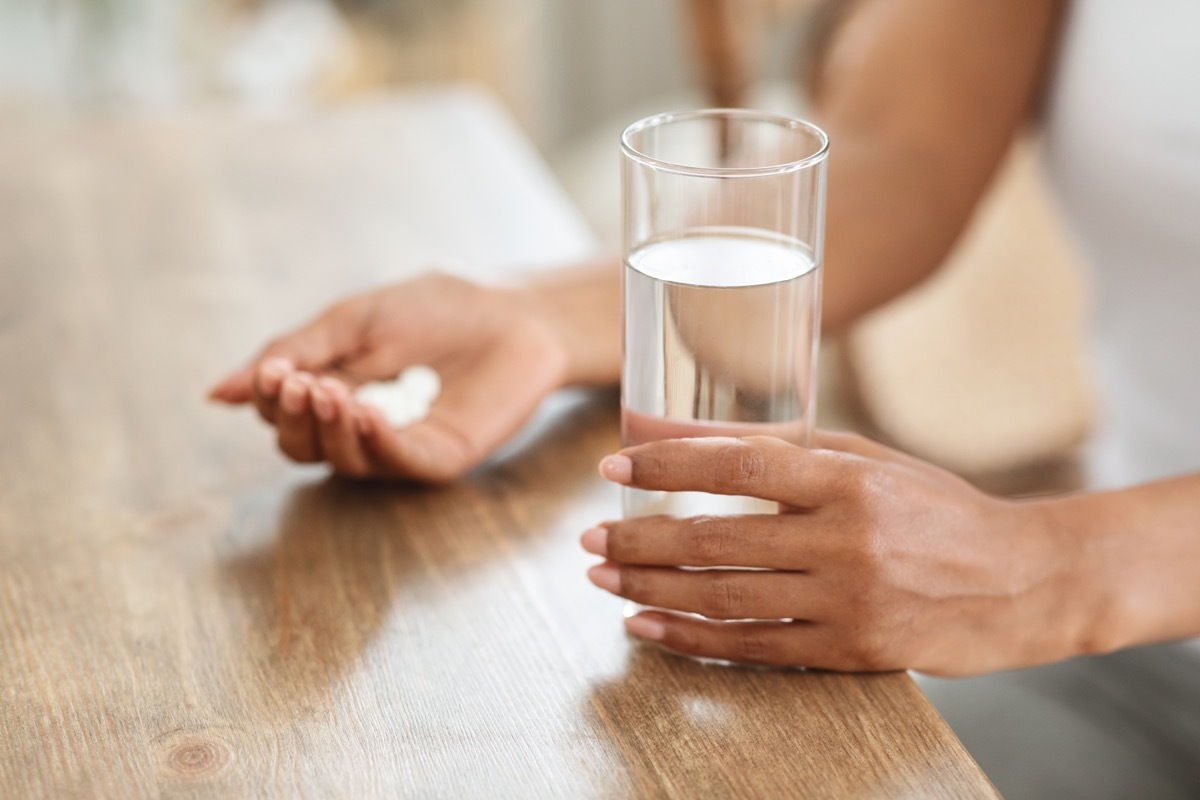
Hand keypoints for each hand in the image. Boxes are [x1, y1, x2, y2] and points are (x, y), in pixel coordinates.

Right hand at [208, 273, 571, 480]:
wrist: (513, 310)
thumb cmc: (437, 309)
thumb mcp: (352, 320)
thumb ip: (293, 352)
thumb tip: (217, 394)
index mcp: (335, 394)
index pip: (285, 415)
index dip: (273, 398)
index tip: (277, 371)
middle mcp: (361, 429)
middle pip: (303, 447)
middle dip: (295, 418)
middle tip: (301, 385)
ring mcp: (401, 447)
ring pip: (344, 461)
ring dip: (329, 430)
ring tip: (331, 392)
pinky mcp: (441, 457)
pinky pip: (398, 462)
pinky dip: (376, 442)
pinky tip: (365, 414)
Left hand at [582, 431, 1092, 675]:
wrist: (1022, 580)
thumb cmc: (932, 508)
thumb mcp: (860, 460)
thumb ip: (770, 447)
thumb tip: (675, 429)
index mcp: (847, 479)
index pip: (735, 466)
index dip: (666, 465)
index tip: (612, 467)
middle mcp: (845, 539)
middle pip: (715, 540)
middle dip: (639, 541)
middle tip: (589, 540)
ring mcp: (847, 601)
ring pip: (724, 598)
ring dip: (651, 591)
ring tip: (603, 580)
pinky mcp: (851, 651)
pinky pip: (753, 648)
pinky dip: (692, 638)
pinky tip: (647, 628)